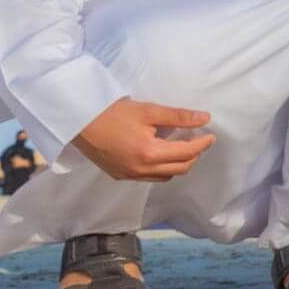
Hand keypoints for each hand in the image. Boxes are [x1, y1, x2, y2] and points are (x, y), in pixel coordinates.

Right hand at [73, 98, 216, 182]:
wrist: (77, 121)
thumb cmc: (112, 113)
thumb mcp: (148, 111)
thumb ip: (178, 116)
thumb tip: (205, 118)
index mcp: (149, 154)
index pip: (187, 153)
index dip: (202, 144)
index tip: (211, 135)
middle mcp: (140, 170)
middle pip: (180, 168)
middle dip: (194, 155)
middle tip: (199, 140)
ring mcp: (128, 176)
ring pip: (165, 176)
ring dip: (179, 164)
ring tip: (182, 146)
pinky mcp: (119, 176)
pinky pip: (149, 177)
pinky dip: (162, 168)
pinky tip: (161, 154)